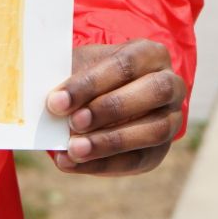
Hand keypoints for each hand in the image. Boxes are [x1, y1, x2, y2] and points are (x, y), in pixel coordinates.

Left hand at [45, 40, 185, 175]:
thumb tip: (46, 96)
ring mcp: (171, 119)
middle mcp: (170, 85)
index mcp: (150, 54)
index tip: (57, 101)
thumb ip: (68, 75)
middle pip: (152, 93)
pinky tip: (74, 163)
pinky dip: (102, 164)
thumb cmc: (91, 75)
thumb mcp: (81, 65)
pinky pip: (137, 160)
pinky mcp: (160, 151)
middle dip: (109, 109)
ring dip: (109, 143)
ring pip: (152, 131)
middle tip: (72, 123)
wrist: (105, 94)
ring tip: (73, 149)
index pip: (125, 64)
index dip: (91, 84)